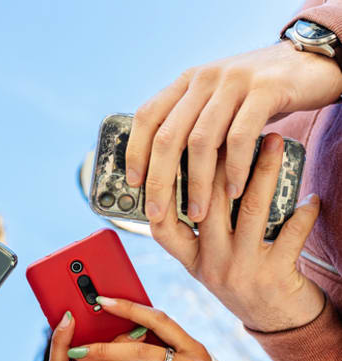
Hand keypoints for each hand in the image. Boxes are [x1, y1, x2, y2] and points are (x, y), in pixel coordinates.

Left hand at [125, 41, 341, 222]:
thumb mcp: (218, 103)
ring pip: (201, 142)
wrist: (309, 63)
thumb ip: (194, 125)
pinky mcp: (265, 90)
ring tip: (198, 214)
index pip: (147, 116)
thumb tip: (165, 173)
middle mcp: (204, 79)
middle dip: (159, 180)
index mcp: (186, 83)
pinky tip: (234, 192)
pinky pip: (240, 137)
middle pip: (168, 135)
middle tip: (157, 212)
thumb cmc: (256, 96)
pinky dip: (234, 169)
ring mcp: (233, 82)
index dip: (135, 151)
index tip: (133, 182)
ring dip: (197, 184)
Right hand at [151, 133, 324, 331]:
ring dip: (265, 171)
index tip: (174, 156)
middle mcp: (211, 265)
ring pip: (250, 209)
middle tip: (234, 125)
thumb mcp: (210, 262)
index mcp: (192, 260)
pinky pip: (292, 234)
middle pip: (209, 203)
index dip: (162, 193)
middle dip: (222, 160)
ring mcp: (241, 270)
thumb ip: (200, 232)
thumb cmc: (241, 281)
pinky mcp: (275, 275)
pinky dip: (304, 212)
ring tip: (276, 141)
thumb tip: (200, 178)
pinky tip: (310, 197)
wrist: (274, 321)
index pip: (162, 227)